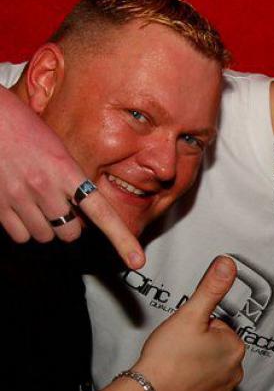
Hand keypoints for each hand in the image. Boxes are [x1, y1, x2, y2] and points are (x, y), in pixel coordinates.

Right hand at [0, 87, 143, 267]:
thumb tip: (84, 213)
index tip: (137, 261)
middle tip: (59, 205)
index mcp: (67, 171)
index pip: (102, 212)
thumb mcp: (59, 150)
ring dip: (45, 226)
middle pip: (71, 233)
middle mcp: (44, 187)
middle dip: (69, 225)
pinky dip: (23, 229)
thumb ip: (73, 181)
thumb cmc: (26, 129)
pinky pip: (21, 236)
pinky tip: (19, 206)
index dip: (121, 239)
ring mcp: (18, 197)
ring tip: (36, 200)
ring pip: (44, 237)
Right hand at [132, 256, 244, 390]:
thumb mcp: (190, 314)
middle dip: (200, 347)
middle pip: (217, 349)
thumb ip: (211, 288)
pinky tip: (179, 385)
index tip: (185, 334)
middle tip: (178, 350)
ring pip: (212, 371)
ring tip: (176, 367)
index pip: (219, 327)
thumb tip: (228, 264)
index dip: (200, 327)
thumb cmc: (168, 358)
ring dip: (198, 368)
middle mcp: (235, 372)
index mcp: (234, 347)